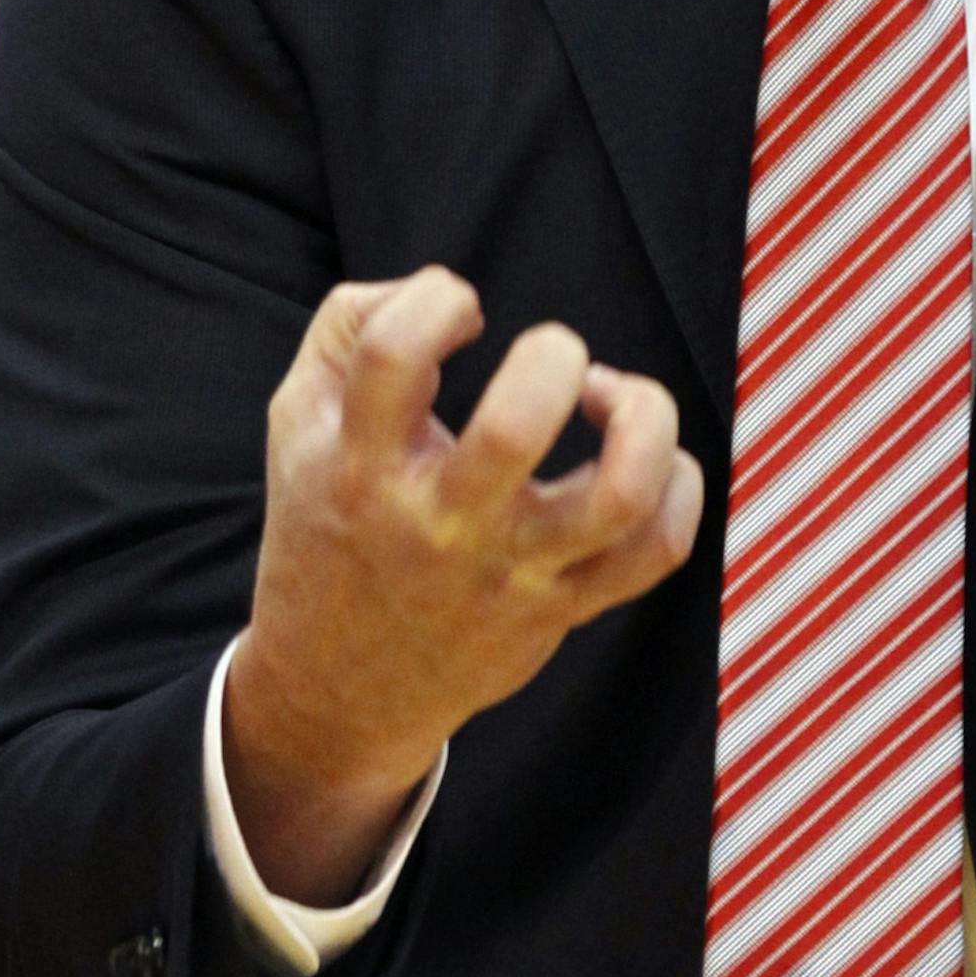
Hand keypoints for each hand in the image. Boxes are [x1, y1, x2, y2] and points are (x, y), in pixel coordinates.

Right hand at [225, 268, 702, 902]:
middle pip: (517, 428)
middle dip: (554, 358)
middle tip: (551, 357)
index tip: (457, 309)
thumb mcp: (296, 421)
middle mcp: (439, 523)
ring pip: (619, 496)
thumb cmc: (330, 525)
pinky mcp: (562, 606)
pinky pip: (656, 551)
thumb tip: (435, 284)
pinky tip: (645, 456)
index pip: (392, 356)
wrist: (336, 692)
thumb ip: (350, 325)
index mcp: (360, 466)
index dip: (436, 299)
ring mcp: (510, 571)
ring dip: (642, 418)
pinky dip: (679, 486)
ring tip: (612, 399)